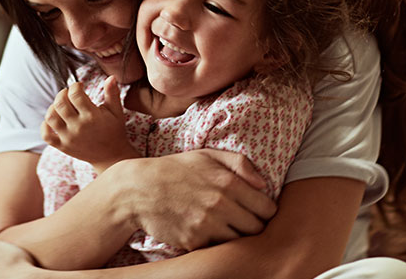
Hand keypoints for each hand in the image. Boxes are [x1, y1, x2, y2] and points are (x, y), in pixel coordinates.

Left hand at [41, 76, 137, 171]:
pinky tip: (54, 119)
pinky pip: (46, 135)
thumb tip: (111, 77)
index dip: (75, 86)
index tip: (79, 86)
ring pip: (51, 117)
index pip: (75, 94)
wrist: (111, 157)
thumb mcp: (116, 111)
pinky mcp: (63, 147)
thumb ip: (112, 93)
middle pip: (60, 103)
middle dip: (62, 93)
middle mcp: (78, 127)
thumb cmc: (114, 130)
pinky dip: (45, 125)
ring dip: (53, 107)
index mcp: (92, 116)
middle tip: (69, 93)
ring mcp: (69, 138)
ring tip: (62, 105)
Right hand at [106, 149, 276, 250]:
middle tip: (241, 220)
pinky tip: (205, 231)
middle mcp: (220, 204)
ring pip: (239, 242)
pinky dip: (214, 243)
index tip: (256, 210)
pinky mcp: (193, 241)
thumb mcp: (207, 155)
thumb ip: (240, 163)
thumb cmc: (175, 170)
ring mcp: (206, 225)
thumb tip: (264, 184)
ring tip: (224, 226)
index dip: (264, 210)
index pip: (267, 208)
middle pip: (257, 229)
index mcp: (228, 182)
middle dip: (252, 225)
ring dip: (235, 236)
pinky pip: (215, 248)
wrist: (138, 189)